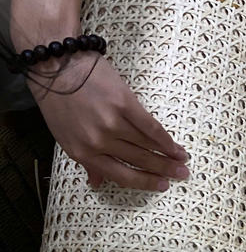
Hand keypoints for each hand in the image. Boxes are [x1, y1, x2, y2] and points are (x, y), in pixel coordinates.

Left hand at [28, 53, 188, 191]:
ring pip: (147, 145)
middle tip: (181, 175)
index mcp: (83, 153)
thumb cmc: (58, 100)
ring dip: (168, 155)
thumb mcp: (65, 136)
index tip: (162, 185)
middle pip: (138, 161)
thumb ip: (85, 160)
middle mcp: (98, 142)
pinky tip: (174, 145)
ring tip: (183, 160)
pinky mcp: (124, 104)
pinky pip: (150, 127)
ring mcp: (112, 124)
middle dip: (163, 170)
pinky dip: (165, 138)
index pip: (121, 175)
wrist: (55, 65)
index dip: (145, 182)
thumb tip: (98, 182)